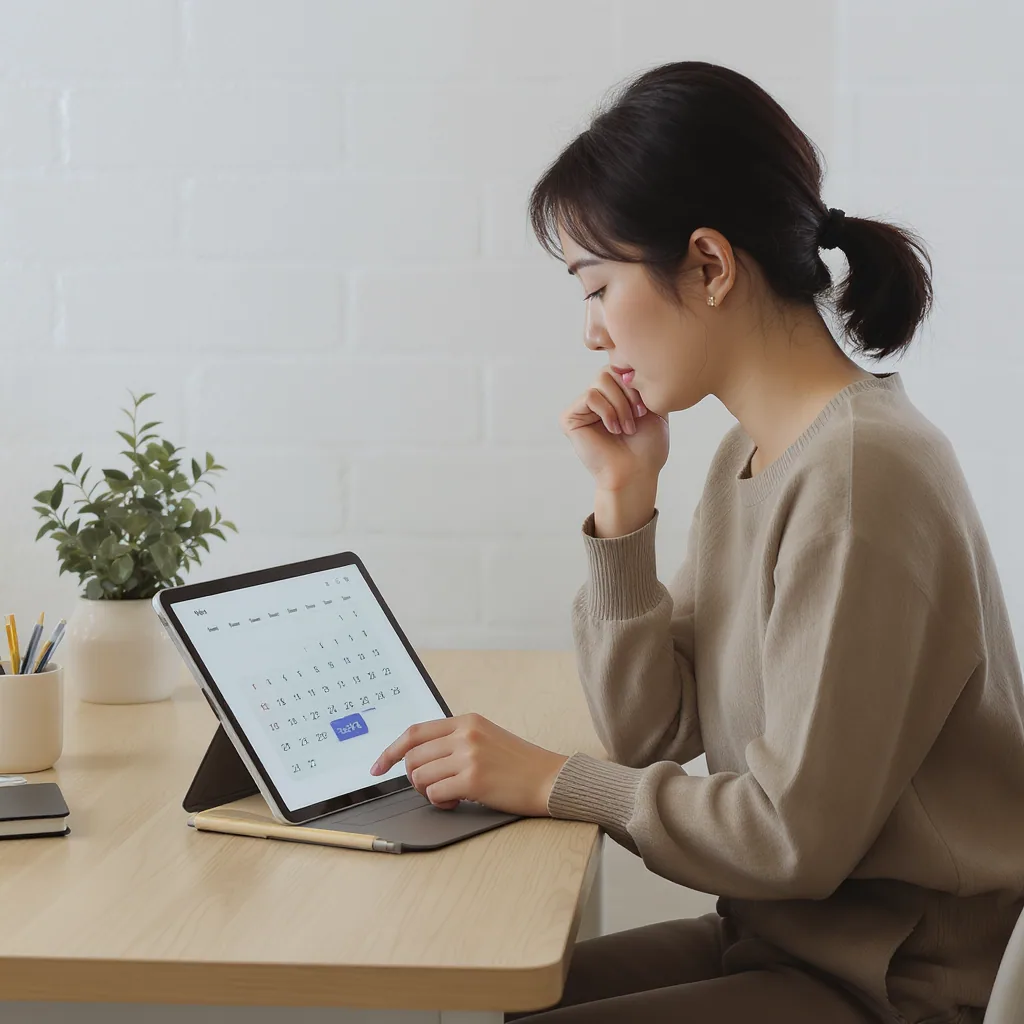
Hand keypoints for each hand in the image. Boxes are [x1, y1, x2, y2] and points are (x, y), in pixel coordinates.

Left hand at [369, 712, 569, 817]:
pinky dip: (440, 802)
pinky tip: (457, 801)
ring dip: (427, 792)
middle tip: (432, 787)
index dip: (390, 751)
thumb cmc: (519, 764)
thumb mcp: (486, 738)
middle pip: (412, 757)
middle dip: (413, 778)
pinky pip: (435, 793)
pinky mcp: (473, 779)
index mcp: (467, 720)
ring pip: (420, 777)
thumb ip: (455, 740)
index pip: (415, 732)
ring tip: (449, 795)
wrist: (550, 779)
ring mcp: (469, 755)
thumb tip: (417, 757)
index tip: (377, 766)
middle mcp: (465, 734)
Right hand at [560, 366, 669, 491]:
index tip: (647, 407)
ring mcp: (582, 407)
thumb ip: (642, 381)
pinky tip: (613, 429)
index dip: (636, 381)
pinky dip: (607, 411)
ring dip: (620, 405)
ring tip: (627, 427)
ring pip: (601, 381)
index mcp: (614, 393)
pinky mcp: (570, 417)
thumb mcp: (655, 406)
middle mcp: (597, 397)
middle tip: (639, 416)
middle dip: (629, 393)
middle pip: (610, 370)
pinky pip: (590, 396)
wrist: (637, 472)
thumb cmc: (647, 446)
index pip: (621, 366)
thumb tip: (625, 366)